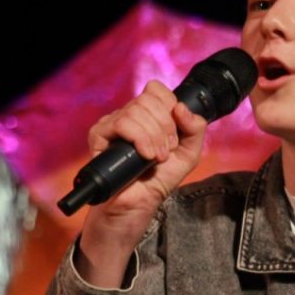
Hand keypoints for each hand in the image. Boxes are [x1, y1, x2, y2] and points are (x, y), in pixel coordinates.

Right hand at [75, 81, 208, 286]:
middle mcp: (129, 115)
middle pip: (149, 100)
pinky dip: (140, 139)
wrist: (139, 204)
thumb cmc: (159, 179)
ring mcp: (113, 123)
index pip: (156, 90)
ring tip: (155, 158)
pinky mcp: (99, 135)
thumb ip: (195, 128)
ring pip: (137, 111)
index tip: (173, 135)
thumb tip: (181, 107)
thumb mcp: (189, 154)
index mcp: (148, 114)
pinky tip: (145, 157)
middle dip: (165, 129)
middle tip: (164, 152)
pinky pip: (122, 123)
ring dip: (154, 138)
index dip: (170, 108)